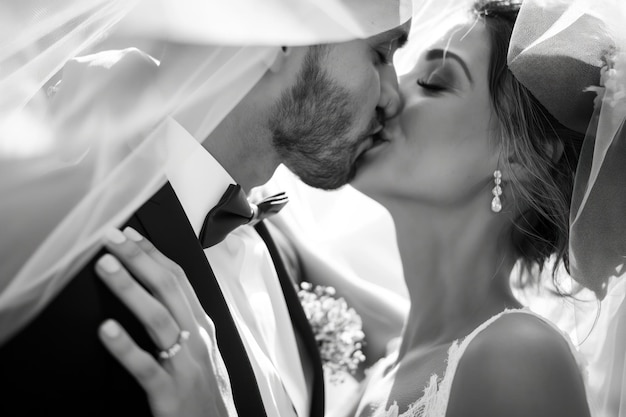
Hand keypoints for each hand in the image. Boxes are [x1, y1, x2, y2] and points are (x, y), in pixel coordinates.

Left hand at [95, 227, 237, 416]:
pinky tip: (106, 330)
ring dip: (130, 289)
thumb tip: (154, 289)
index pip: (179, 279)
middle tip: (112, 238)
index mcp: (201, 325)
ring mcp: (185, 365)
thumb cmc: (204, 388)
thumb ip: (181, 319)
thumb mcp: (199, 347)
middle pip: (169, 290)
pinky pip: (146, 367)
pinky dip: (126, 348)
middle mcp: (197, 339)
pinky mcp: (170, 394)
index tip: (131, 234)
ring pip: (159, 320)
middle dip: (140, 259)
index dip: (154, 254)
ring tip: (106, 267)